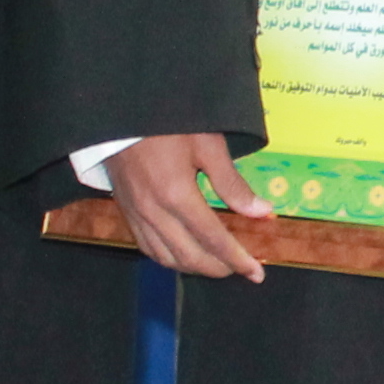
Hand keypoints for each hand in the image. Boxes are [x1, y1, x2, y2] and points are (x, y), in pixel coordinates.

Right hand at [111, 133, 272, 280]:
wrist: (122, 109)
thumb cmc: (169, 121)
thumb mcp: (208, 145)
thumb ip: (232, 184)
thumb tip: (261, 212)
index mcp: (177, 195)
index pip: (213, 240)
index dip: (238, 260)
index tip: (256, 274)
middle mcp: (154, 212)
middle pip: (190, 257)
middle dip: (219, 269)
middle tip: (240, 268)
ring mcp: (136, 214)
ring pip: (166, 258)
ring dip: (194, 267)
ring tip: (216, 264)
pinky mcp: (125, 210)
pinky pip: (147, 247)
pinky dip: (168, 258)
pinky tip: (183, 254)